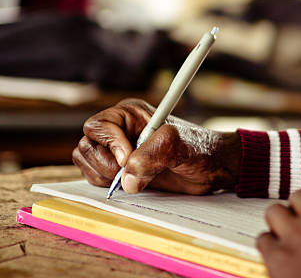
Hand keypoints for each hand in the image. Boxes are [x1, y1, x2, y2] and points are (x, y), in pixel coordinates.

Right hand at [71, 99, 240, 194]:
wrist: (212, 169)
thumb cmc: (200, 149)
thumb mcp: (179, 145)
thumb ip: (152, 155)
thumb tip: (128, 178)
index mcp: (130, 114)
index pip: (98, 126)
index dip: (110, 144)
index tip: (129, 160)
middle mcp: (120, 131)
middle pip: (88, 146)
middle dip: (107, 164)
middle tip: (132, 174)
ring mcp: (117, 151)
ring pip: (87, 163)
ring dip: (106, 176)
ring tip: (137, 178)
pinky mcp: (119, 171)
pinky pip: (95, 178)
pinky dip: (107, 186)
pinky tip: (133, 184)